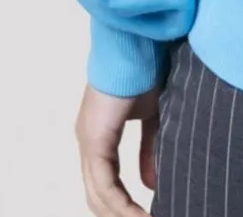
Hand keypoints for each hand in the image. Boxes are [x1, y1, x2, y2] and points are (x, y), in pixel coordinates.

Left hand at [75, 81, 161, 216]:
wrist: (139, 43)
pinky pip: (104, 184)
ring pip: (98, 196)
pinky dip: (121, 205)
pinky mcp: (95, 140)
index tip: (146, 216)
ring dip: (122, 215)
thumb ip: (150, 150)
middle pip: (98, 196)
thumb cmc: (147, 69)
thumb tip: (151, 184)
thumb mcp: (154, 116)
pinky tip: (138, 216)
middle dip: (121, 215)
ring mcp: (89, 141)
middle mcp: (89, 141)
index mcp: (100, 135)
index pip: (106, 182)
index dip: (123, 205)